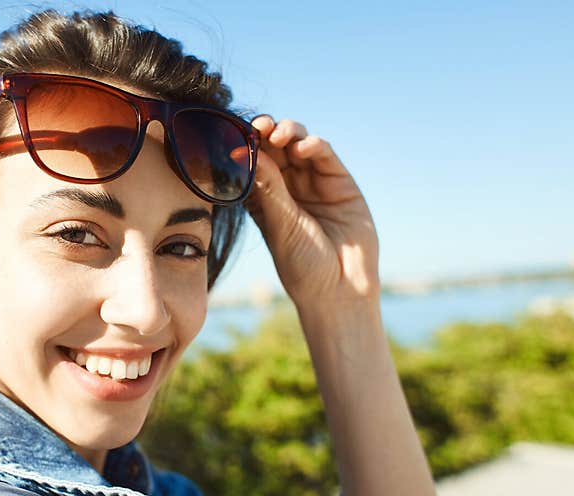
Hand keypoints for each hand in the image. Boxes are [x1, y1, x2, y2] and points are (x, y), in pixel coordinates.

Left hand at [245, 115, 380, 307]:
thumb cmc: (302, 265)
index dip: (245, 147)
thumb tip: (246, 151)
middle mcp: (288, 188)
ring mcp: (314, 183)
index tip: (234, 136)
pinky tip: (302, 146)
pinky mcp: (340, 182)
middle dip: (266, 133)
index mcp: (265, 200)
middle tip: (258, 127)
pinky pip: (324, 155)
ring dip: (289, 132)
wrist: (340, 289)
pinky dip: (313, 144)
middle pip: (275, 149)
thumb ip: (268, 187)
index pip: (252, 164)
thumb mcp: (280, 225)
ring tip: (279, 134)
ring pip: (298, 146)